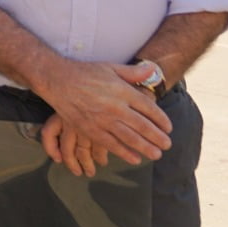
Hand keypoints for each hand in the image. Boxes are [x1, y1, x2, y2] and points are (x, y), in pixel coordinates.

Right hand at [35, 59, 171, 168]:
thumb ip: (133, 72)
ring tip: (157, 154)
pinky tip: (135, 158)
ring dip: (145, 147)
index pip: (148, 107)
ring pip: (129, 137)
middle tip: (167, 144)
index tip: (168, 127)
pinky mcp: (90, 130)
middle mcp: (115, 106)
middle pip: (142, 125)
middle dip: (157, 137)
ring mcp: (102, 120)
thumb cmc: (86, 73)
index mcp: (122, 90)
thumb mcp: (111, 68)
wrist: (59, 81)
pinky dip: (124, 153)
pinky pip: (111, 144)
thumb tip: (153, 69)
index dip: (160, 119)